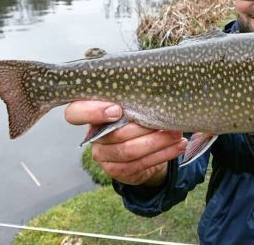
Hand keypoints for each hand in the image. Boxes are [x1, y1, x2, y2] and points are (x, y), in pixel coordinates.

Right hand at [64, 100, 187, 186]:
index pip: (75, 113)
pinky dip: (163, 154)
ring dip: (158, 142)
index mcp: (90, 113)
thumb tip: (153, 82)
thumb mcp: (132, 100)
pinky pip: (140, 164)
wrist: (142, 144)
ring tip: (177, 133)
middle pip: (115, 134)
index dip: (93, 112)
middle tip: (167, 119)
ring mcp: (102, 155)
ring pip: (130, 151)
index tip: (118, 110)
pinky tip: (178, 145)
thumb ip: (132, 94)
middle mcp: (93, 135)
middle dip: (145, 127)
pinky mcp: (115, 171)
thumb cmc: (136, 113)